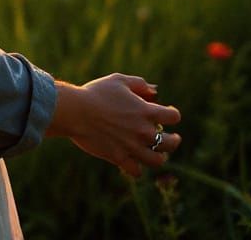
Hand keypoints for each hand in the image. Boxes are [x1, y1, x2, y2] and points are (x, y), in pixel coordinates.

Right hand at [47, 74, 181, 177]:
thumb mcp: (119, 80)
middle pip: (171, 143)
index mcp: (146, 111)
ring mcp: (132, 147)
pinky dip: (138, 168)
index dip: (173, 115)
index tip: (168, 114)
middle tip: (173, 138)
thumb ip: (139, 84)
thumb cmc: (96, 92)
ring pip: (157, 160)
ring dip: (160, 156)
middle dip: (174, 140)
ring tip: (158, 153)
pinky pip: (137, 171)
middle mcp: (143, 131)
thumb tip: (154, 92)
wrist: (76, 111)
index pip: (173, 117)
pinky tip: (135, 162)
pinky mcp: (120, 158)